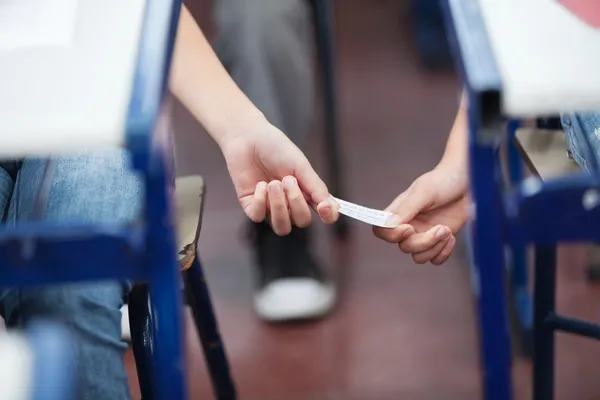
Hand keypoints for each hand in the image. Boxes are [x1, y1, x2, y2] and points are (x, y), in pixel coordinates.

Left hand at [219, 120, 338, 234]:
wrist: (247, 137)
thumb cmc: (276, 148)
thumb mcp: (300, 166)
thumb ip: (316, 187)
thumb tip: (331, 207)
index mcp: (307, 192)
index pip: (324, 214)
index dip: (328, 216)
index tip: (324, 208)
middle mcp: (291, 204)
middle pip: (302, 221)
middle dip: (296, 202)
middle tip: (287, 179)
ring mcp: (271, 207)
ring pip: (282, 227)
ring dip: (279, 206)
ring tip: (273, 183)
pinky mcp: (251, 206)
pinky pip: (258, 217)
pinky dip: (261, 201)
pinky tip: (260, 184)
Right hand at [374, 164, 469, 264]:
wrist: (468, 182)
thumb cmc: (444, 181)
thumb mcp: (425, 190)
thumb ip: (406, 208)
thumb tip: (389, 224)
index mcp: (399, 212)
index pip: (381, 230)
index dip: (391, 235)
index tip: (409, 228)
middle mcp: (409, 226)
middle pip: (404, 247)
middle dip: (424, 242)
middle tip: (441, 227)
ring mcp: (424, 235)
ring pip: (419, 257)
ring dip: (435, 247)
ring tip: (447, 230)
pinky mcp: (439, 242)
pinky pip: (435, 260)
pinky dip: (443, 253)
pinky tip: (451, 238)